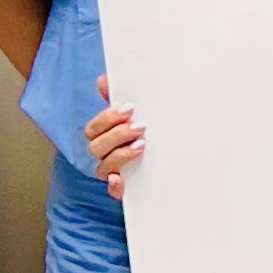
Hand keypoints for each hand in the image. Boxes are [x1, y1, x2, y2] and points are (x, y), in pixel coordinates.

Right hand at [83, 77, 146, 198]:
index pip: (94, 129)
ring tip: (141, 145)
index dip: (107, 118)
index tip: (130, 108)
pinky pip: (115, 192)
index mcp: (105, 138)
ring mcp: (115, 174)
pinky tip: (120, 179)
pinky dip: (115, 186)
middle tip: (140, 127)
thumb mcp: (139, 117)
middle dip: (116, 135)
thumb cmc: (150, 137)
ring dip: (119, 155)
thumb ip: (121, 100)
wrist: (178, 167)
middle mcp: (106, 157)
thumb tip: (103, 80)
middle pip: (96, 147)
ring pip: (103, 168)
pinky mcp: (127, 191)